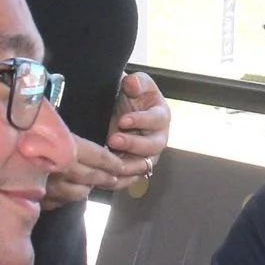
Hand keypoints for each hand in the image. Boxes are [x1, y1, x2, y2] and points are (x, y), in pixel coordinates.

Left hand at [41, 74, 168, 204]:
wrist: (116, 111)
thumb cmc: (128, 96)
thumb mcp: (133, 84)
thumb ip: (136, 82)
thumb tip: (132, 83)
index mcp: (161, 115)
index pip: (156, 120)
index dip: (141, 121)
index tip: (123, 120)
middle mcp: (158, 138)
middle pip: (153, 146)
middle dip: (133, 144)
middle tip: (113, 139)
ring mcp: (147, 156)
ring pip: (142, 166)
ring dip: (126, 166)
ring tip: (108, 162)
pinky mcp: (134, 169)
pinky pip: (130, 179)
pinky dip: (119, 181)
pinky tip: (104, 179)